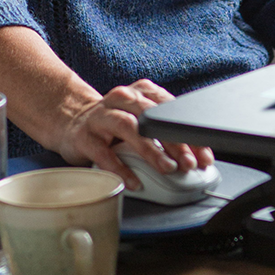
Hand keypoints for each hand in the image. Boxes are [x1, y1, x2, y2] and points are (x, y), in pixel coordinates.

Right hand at [56, 78, 213, 189]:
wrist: (71, 121)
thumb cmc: (114, 124)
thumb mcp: (140, 120)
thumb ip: (164, 132)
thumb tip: (195, 157)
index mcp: (141, 93)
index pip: (171, 110)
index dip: (189, 133)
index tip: (203, 155)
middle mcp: (122, 99)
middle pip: (152, 117)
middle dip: (173, 141)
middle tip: (188, 163)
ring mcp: (101, 116)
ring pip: (129, 128)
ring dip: (151, 149)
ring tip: (167, 168)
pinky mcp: (85, 136)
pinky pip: (104, 153)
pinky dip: (121, 169)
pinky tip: (135, 181)